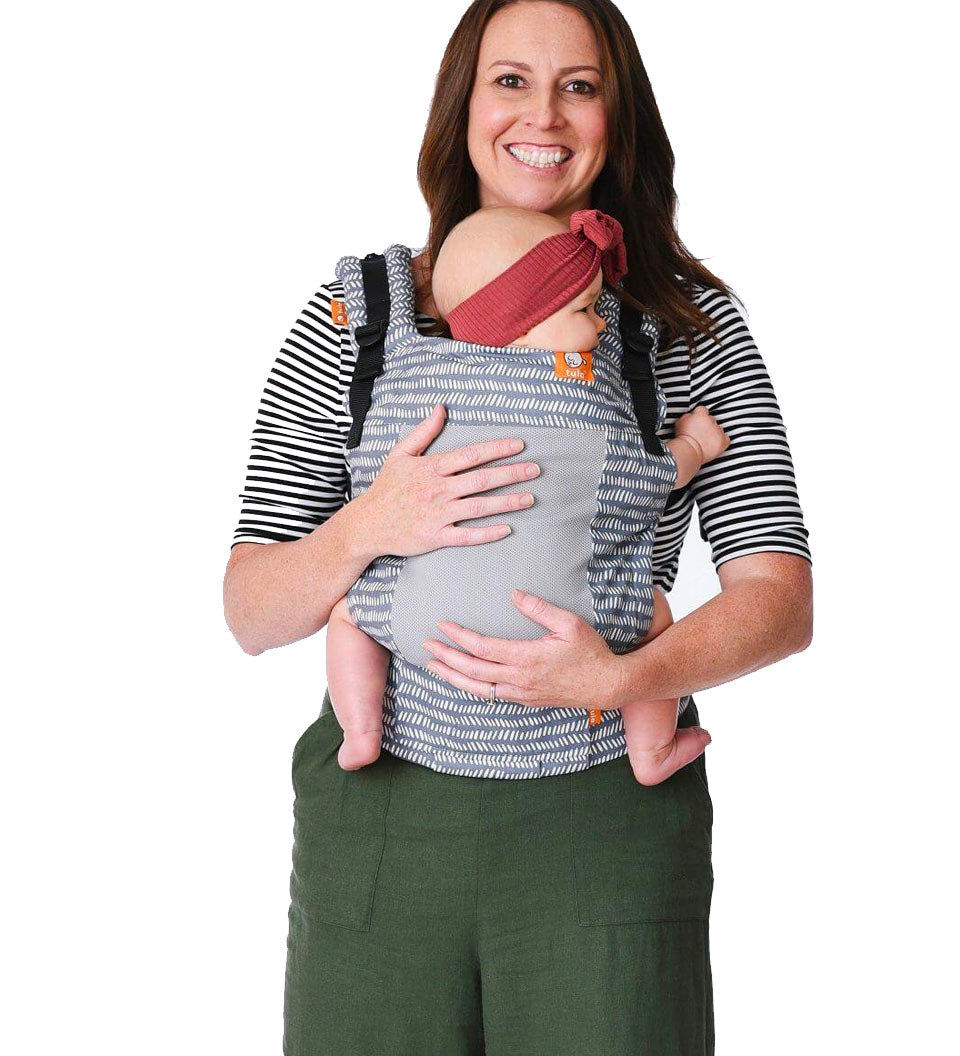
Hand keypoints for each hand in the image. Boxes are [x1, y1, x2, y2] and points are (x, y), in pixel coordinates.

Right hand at [354, 403, 540, 557]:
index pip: (471, 455)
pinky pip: (466, 536)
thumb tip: (441, 408)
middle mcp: (438, 490)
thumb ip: (423, 432)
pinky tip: (507, 529)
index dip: (497, 449)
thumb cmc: (386, 489)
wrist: (366, 524)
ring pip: (479, 507)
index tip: (520, 446)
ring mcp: (437, 514)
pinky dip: (487, 533)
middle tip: (536, 470)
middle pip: (482, 480)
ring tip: (530, 498)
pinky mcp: (435, 536)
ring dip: (507, 502)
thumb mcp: (400, 454)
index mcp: (432, 468)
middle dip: (511, 474)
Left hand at [421, 589, 625, 710]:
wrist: (607, 686)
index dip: (459, 636)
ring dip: (452, 676)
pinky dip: (471, 688)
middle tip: (426, 645)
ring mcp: (521, 693)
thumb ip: (540, 608)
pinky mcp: (525, 701)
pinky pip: (491, 695)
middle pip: (472, 670)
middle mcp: (519, 679)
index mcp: (527, 658)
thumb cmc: (591, 653)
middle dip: (446, 656)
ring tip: (433, 666)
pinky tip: (462, 680)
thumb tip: (514, 594)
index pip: (483, 647)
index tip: (442, 626)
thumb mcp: (570, 624)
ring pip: (477, 688)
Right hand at [673, 405, 729, 464]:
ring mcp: (718, 431)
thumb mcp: (680, 422)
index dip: (699, 415)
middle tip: (699, 432)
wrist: (688, 451)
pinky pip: (726, 438)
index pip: (703, 409)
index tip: (697, 421)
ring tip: (705, 440)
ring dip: (714, 433)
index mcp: (701, 415)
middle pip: (711, 419)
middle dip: (707, 424)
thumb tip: (691, 416)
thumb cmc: (683, 439)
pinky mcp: (723, 441)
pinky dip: (722, 440)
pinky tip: (715, 443)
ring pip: (719, 429)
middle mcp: (711, 421)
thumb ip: (688, 416)